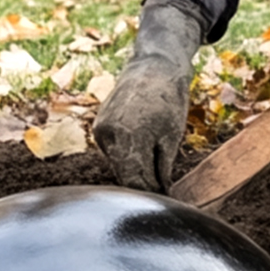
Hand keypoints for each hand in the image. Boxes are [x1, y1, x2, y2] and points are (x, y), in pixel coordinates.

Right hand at [93, 0, 205, 192]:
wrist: (154, 67)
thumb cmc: (169, 101)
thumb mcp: (170, 138)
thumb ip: (161, 169)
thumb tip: (160, 195)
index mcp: (129, 137)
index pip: (135, 181)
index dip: (150, 195)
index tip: (164, 203)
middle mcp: (109, 134)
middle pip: (123, 175)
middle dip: (142, 186)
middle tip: (161, 194)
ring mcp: (100, 130)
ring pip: (117, 164)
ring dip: (133, 172)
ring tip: (153, 174)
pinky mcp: (99, 127)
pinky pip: (112, 152)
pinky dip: (126, 157)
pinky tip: (140, 154)